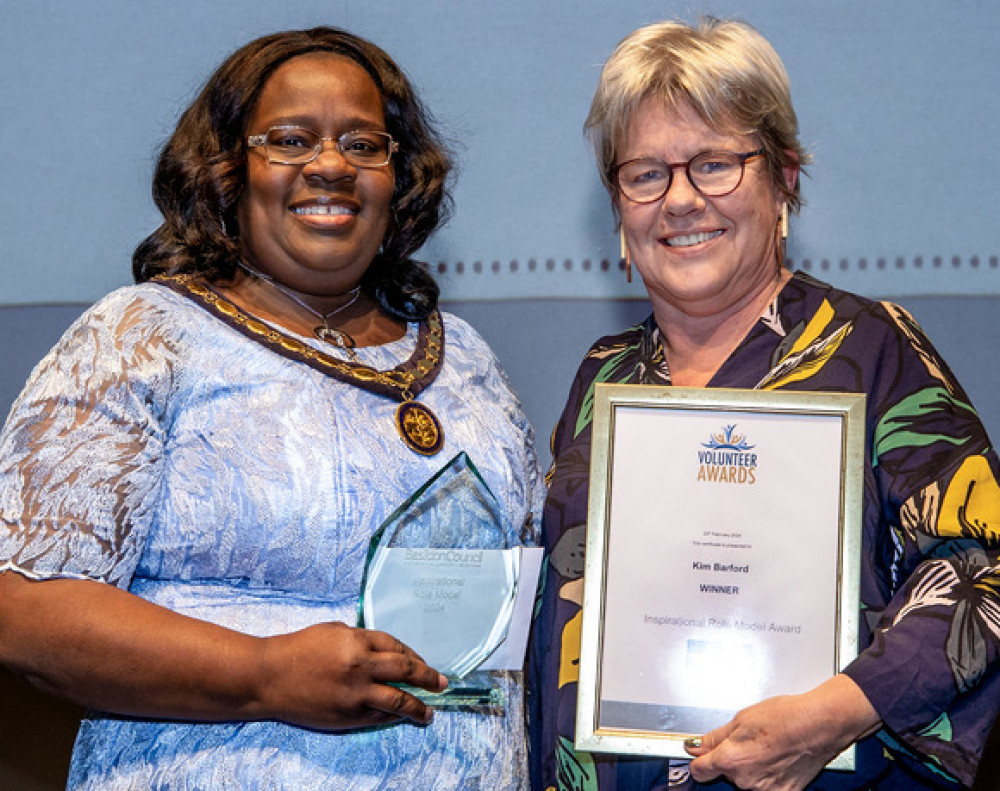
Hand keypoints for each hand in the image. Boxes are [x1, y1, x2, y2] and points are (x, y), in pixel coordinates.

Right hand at [256, 622, 447, 730]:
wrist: (268, 677)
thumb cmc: (299, 649)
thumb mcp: (333, 632)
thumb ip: (361, 640)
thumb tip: (385, 653)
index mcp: (357, 641)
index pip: (397, 648)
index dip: (414, 656)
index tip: (424, 665)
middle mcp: (360, 666)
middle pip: (406, 671)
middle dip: (428, 678)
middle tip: (441, 684)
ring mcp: (354, 694)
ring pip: (397, 700)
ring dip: (418, 706)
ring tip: (429, 712)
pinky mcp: (346, 716)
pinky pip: (377, 717)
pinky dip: (392, 716)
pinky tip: (401, 716)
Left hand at [684, 675, 879, 789]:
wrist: (818, 725)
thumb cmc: (784, 717)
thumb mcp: (741, 719)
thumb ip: (715, 737)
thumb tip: (696, 745)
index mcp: (730, 759)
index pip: (699, 770)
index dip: (700, 760)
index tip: (702, 755)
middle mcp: (745, 779)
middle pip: (726, 773)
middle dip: (731, 760)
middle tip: (748, 742)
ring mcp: (764, 790)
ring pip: (746, 780)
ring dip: (750, 768)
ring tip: (767, 747)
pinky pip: (765, 786)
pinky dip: (768, 775)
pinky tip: (777, 759)